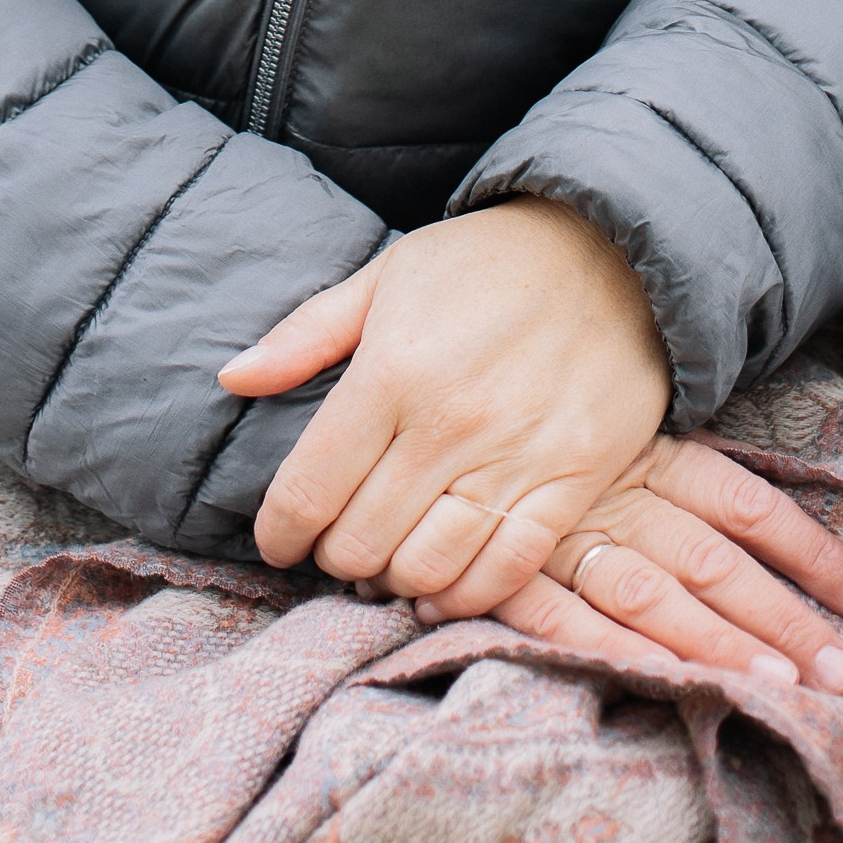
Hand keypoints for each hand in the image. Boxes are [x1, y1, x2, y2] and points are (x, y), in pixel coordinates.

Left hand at [220, 199, 669, 608]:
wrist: (610, 247)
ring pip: (426, 569)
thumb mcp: (386, 277)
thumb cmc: (485, 262)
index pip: (308, 489)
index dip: (279, 532)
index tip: (278, 540)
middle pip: (360, 542)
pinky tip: (441, 581)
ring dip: (392, 580)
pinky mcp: (571, 482)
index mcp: (392, 371)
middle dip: (332, 557)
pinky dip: (462, 594)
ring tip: (385, 562)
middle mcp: (448, 424)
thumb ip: (306, 334)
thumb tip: (232, 377)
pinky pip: (504, 572)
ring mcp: (513, 458)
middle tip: (335, 545)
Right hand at [423, 428, 842, 695]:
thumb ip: (665, 445)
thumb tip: (752, 497)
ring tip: (779, 690)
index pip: (742, 503)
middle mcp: (615, 492)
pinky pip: (566, 618)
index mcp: (645, 451)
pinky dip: (615, 649)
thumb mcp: (604, 402)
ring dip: (716, 644)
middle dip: (781, 617)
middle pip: (713, 561)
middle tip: (841, 672)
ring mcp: (562, 534)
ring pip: (653, 595)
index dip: (806, 550)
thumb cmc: (525, 395)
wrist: (416, 399)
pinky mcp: (509, 568)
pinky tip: (666, 680)